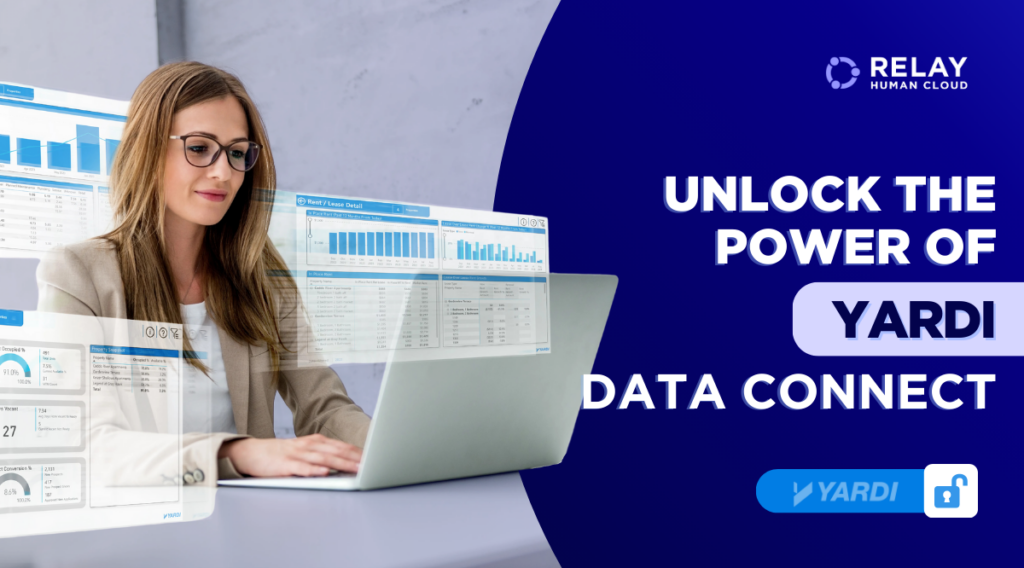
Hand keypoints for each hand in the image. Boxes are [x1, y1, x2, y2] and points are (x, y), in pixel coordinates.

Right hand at [218, 434, 361, 476]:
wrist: (252, 453)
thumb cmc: (282, 455)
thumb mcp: (305, 451)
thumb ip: (324, 456)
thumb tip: (347, 463)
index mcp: (316, 442)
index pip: (341, 446)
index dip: (358, 452)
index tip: (374, 458)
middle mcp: (309, 445)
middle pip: (336, 452)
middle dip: (354, 458)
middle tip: (371, 464)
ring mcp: (296, 454)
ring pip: (323, 459)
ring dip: (341, 464)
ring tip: (355, 468)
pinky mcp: (284, 465)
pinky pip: (301, 468)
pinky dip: (314, 470)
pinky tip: (324, 473)